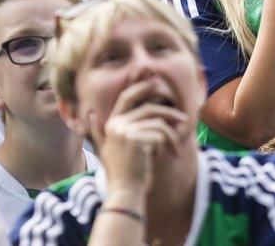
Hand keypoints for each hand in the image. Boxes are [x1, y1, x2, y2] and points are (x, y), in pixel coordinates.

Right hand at [89, 81, 191, 197]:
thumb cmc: (121, 174)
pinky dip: (171, 143)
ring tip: (177, 145)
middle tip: (183, 118)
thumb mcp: (106, 150)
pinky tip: (172, 153)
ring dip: (173, 134)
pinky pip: (162, 133)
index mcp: (110, 124)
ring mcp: (125, 131)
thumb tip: (90, 115)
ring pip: (159, 122)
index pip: (127, 97)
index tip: (155, 82)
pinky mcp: (136, 139)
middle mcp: (116, 125)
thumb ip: (99, 132)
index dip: (141, 88)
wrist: (125, 192)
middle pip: (149, 108)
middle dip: (169, 111)